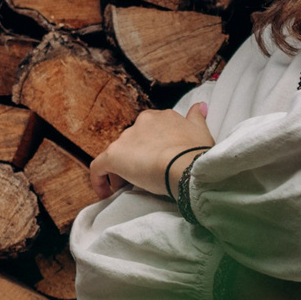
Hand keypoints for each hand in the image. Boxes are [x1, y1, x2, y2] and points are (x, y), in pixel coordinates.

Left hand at [89, 103, 215, 199]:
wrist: (185, 166)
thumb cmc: (196, 153)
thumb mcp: (202, 132)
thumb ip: (197, 118)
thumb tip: (200, 106)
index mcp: (161, 117)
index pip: (149, 131)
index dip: (150, 148)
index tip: (155, 163)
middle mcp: (142, 122)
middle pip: (132, 142)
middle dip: (135, 159)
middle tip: (144, 178)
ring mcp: (126, 138)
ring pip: (117, 154)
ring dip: (121, 171)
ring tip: (129, 189)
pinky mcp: (114, 155)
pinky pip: (98, 167)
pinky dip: (99, 180)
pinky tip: (106, 193)